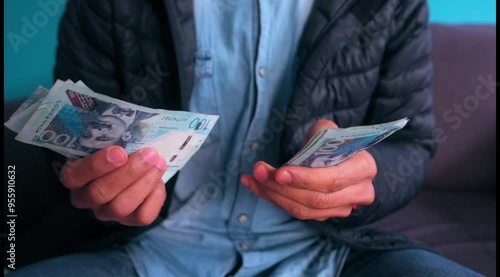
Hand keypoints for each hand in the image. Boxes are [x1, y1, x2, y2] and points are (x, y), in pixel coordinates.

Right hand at [60, 146, 166, 225]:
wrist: (138, 162)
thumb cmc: (119, 149)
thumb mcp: (109, 140)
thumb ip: (112, 136)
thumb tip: (128, 123)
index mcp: (74, 177)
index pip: (75, 177)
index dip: (97, 165)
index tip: (120, 151)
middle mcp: (87, 198)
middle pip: (100, 193)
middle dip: (128, 173)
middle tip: (148, 154)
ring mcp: (108, 212)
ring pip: (121, 207)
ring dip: (143, 183)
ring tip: (158, 163)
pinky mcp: (130, 220)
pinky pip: (142, 216)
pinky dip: (154, 197)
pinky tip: (159, 181)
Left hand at [241, 120, 375, 220]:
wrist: (341, 158)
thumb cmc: (334, 142)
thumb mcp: (329, 131)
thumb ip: (321, 134)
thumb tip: (309, 141)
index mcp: (363, 168)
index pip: (333, 180)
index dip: (305, 179)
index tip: (279, 172)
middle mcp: (359, 192)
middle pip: (316, 198)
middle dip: (282, 187)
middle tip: (259, 172)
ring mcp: (343, 208)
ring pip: (304, 210)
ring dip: (273, 195)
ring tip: (253, 179)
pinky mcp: (326, 215)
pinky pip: (298, 212)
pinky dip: (275, 199)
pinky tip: (257, 186)